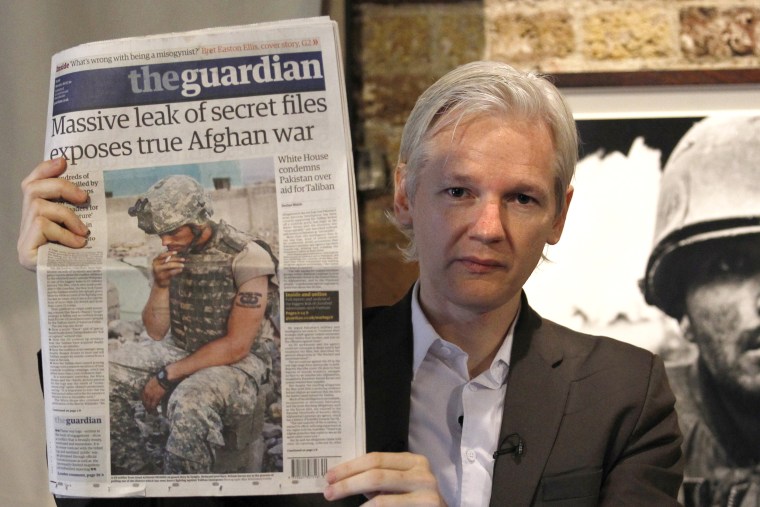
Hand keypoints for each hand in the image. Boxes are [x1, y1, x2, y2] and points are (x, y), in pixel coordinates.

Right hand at [18, 158, 89, 269]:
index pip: (32, 183)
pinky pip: (44, 226)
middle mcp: (25, 223)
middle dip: (60, 187)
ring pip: (41, 207)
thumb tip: (84, 186)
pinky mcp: (24, 250)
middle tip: (84, 197)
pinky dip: (65, 233)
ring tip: (84, 232)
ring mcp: (23, 237)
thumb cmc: (83, 254)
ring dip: (67, 216)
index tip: (64, 161)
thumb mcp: (81, 224)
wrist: (78, 286)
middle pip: (33, 189)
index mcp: (37, 214)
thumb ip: (75, 207)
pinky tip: (78, 244)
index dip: (44, 169)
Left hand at [141, 376, 166, 412]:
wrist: (165, 377)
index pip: (142, 397)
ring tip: (153, 413)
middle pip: (145, 402)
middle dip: (147, 407)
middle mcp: (146, 392)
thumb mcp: (154, 381)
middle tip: (149, 411)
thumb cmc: (162, 377)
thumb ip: (152, 386)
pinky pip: (154, 406)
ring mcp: (151, 395)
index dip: (144, 402)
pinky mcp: (156, 397)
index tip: (146, 405)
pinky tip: (156, 413)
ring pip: (148, 405)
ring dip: (151, 410)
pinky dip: (154, 410)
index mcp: (145, 388)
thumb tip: (154, 389)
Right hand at [151, 251, 184, 287]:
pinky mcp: (162, 277)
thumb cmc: (163, 272)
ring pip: (169, 265)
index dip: (169, 253)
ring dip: (177, 264)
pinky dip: (177, 270)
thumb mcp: (163, 265)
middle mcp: (155, 265)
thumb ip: (168, 260)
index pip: (162, 255)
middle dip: (176, 259)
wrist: (160, 283)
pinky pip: (171, 272)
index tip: (176, 252)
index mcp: (155, 261)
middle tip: (183, 260)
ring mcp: (158, 271)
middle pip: (167, 260)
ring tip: (183, 265)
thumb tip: (176, 253)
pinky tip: (181, 270)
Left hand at [323, 452, 445, 505]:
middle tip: (328, 491)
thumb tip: (342, 478)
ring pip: (380, 495)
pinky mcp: (428, 506)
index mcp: (413, 460)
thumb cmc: (415, 501)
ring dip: (354, 496)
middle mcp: (421, 472)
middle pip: (376, 474)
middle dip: (347, 483)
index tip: (329, 476)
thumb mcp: (399, 484)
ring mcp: (427, 491)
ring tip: (337, 499)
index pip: (375, 458)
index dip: (350, 467)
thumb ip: (378, 479)